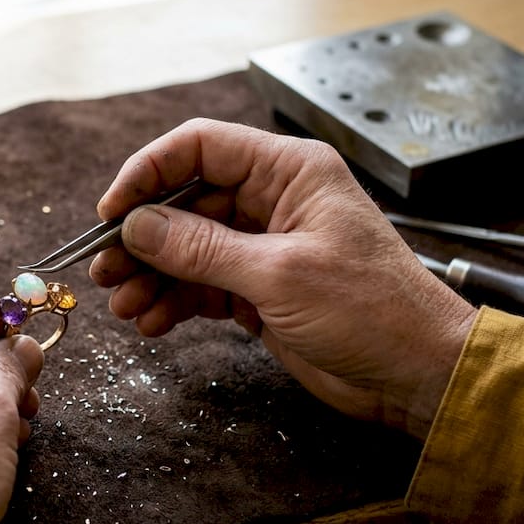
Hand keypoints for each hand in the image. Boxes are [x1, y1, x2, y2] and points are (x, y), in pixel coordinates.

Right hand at [89, 119, 475, 439]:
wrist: (418, 375)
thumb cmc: (372, 311)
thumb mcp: (280, 275)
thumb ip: (202, 248)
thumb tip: (136, 225)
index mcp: (289, 172)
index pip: (200, 148)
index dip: (148, 172)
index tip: (112, 212)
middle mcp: (273, 200)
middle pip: (184, 202)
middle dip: (142, 238)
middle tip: (105, 270)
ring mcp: (264, 246)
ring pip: (187, 248)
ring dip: (151, 276)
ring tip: (125, 307)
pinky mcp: (260, 290)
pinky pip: (201, 285)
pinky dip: (173, 302)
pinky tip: (152, 322)